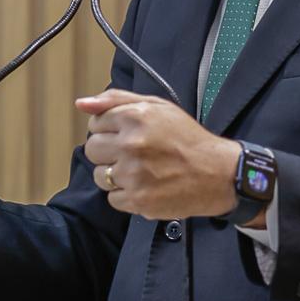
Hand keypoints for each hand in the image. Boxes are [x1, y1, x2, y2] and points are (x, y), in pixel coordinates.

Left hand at [77, 88, 260, 221]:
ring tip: (140, 171)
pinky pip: (113, 199)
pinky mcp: (138, 200)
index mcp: (135, 117)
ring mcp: (133, 174)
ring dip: (115, 175)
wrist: (217, 174)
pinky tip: (146, 186)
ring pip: (99, 176)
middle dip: (108, 151)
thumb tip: (82, 104)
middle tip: (134, 153)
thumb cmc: (188, 139)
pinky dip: (126, 195)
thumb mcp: (158, 107)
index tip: (128, 135)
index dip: (110, 129)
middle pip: (92, 149)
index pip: (95, 123)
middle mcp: (131, 144)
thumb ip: (116, 100)